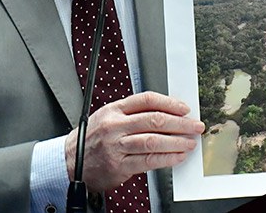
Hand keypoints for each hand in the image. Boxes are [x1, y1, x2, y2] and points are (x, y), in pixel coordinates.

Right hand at [65, 91, 204, 192]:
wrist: (70, 161)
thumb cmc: (93, 138)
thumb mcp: (109, 116)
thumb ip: (133, 114)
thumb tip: (167, 114)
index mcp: (115, 109)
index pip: (147, 100)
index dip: (169, 103)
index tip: (184, 108)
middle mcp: (115, 125)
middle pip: (154, 120)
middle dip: (180, 123)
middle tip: (195, 126)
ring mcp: (116, 146)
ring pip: (153, 141)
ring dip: (176, 142)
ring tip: (190, 142)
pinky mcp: (119, 165)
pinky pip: (148, 161)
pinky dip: (166, 158)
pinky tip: (177, 157)